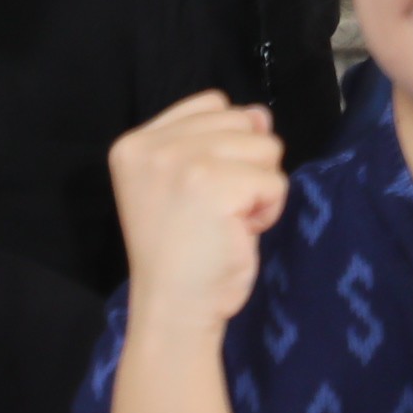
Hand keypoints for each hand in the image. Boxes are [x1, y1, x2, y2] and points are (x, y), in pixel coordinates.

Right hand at [109, 92, 286, 337]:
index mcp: (136, 142)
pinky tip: (237, 234)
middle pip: (244, 120)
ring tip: (225, 221)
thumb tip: (261, 115)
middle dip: (245, 166)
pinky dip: (269, 210)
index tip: (200, 188)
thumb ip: (218, 137)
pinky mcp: (218, 186)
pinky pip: (277, 181)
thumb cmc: (182, 249)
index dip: (224, 143)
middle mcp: (153, 146)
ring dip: (259, 188)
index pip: (213, 102)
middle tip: (213, 210)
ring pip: (268, 147)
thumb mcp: (187, 179)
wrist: (173, 309)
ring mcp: (184, 163)